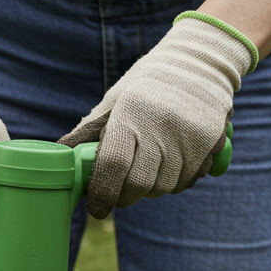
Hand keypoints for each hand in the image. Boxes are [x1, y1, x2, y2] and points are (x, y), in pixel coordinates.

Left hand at [59, 14, 256, 218]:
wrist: (199, 63)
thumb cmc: (147, 85)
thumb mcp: (115, 100)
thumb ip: (88, 132)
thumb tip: (59, 157)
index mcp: (131, 113)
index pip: (113, 165)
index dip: (102, 193)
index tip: (96, 207)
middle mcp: (162, 127)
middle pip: (139, 185)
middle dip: (124, 196)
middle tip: (117, 192)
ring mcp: (189, 138)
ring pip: (163, 188)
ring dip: (149, 189)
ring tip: (145, 167)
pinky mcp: (211, 146)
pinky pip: (186, 182)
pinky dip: (172, 182)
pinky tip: (169, 162)